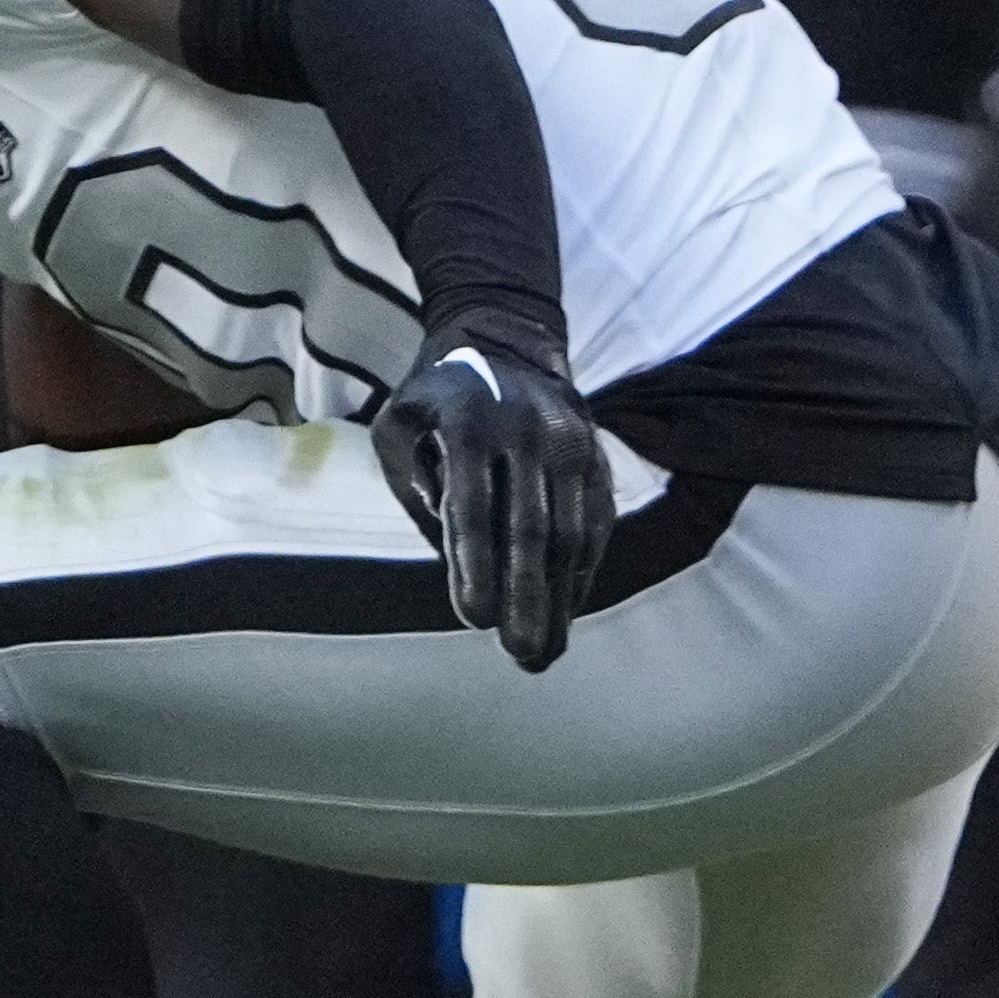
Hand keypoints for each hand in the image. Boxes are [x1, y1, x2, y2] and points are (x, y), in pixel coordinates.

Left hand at [372, 332, 610, 671]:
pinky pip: (594, 525)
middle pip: (531, 529)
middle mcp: (530, 436)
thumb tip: (446, 539)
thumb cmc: (438, 397)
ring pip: (571, 534)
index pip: (474, 506)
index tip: (473, 619)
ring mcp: (572, 448)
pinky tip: (565, 613)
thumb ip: (408, 474)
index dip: (475, 565)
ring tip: (543, 652)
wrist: (509, 343)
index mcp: (470, 425)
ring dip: (559, 598)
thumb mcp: (400, 416)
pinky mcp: (598, 461)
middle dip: (526, 597)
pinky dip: (581, 573)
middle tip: (519, 653)